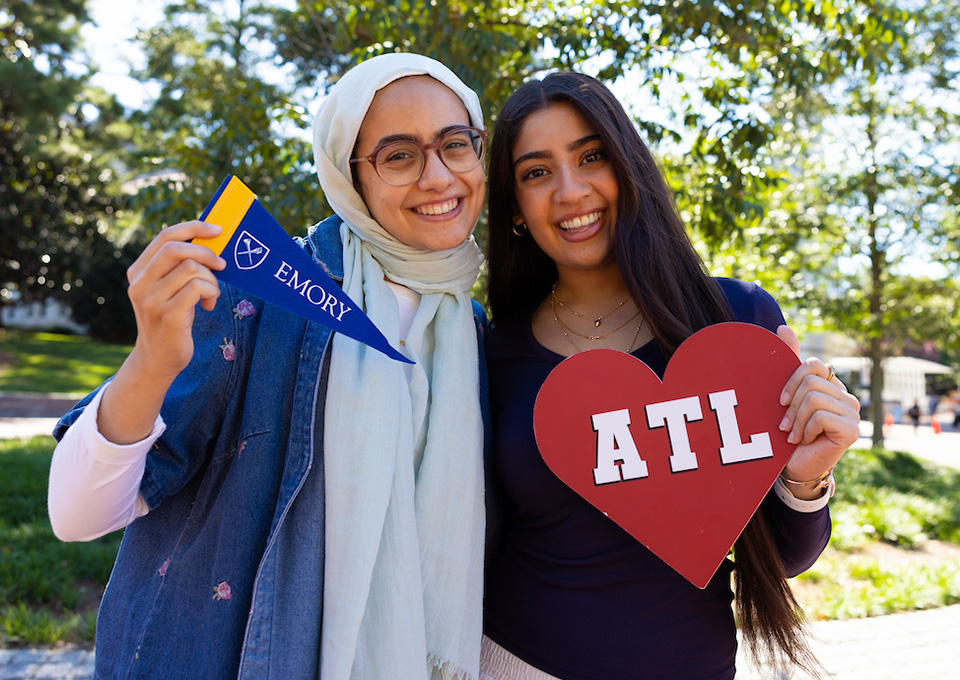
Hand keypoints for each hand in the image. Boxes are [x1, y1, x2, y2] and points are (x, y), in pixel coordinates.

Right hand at [126, 221, 225, 382]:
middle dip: (206, 253)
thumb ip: (178, 267)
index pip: (165, 237)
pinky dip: (211, 293)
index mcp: (138, 271)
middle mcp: (140, 283)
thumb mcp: (167, 290)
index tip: (216, 230)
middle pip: (176, 248)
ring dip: (211, 280)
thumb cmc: (171, 318)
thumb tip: (211, 241)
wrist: (158, 358)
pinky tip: (208, 305)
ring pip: (192, 269)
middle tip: (222, 265)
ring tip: (211, 295)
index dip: (193, 227)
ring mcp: (152, 300)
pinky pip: (197, 289)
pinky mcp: (168, 316)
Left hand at [775, 325, 860, 498]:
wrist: (793, 466)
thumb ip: (787, 362)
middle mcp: (846, 396)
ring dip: (796, 419)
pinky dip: (806, 429)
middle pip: (811, 381)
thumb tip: (783, 327)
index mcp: (831, 385)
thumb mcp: (785, 395)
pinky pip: (821, 415)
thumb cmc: (787, 431)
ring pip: (814, 398)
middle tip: (785, 424)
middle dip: (790, 404)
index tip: (780, 401)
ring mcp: (853, 413)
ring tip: (793, 434)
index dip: (791, 380)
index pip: (812, 365)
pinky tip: (805, 440)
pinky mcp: (853, 430)